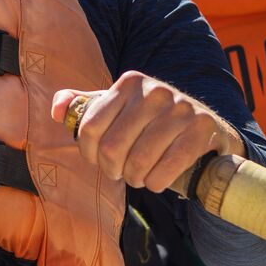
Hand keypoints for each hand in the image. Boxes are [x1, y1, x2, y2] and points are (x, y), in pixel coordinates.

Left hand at [53, 71, 244, 192]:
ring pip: (138, 162)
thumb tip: (56, 110)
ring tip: (141, 176)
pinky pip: (166, 169)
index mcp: (129, 82)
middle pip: (112, 148)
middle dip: (114, 169)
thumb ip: (85, 107)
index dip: (90, 153)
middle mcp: (155, 90)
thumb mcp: (119, 109)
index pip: (89, 128)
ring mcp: (181, 108)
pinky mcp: (202, 129)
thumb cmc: (153, 123)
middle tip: (123, 172)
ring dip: (136, 179)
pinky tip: (157, 180)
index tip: (100, 160)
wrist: (208, 129)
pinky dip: (156, 183)